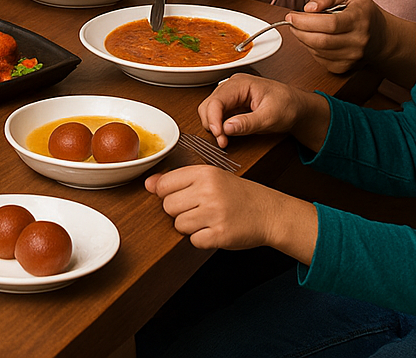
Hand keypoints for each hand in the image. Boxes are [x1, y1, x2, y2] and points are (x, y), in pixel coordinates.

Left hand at [145, 166, 316, 261]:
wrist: (267, 211)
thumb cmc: (235, 193)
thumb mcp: (209, 177)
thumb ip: (176, 179)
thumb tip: (148, 184)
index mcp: (203, 173)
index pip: (164, 185)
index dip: (168, 194)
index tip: (182, 196)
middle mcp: (208, 191)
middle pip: (168, 207)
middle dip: (179, 211)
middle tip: (198, 209)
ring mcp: (214, 213)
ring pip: (179, 225)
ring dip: (190, 226)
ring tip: (207, 219)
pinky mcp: (220, 235)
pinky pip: (194, 241)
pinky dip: (202, 239)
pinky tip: (214, 230)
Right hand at [199, 73, 329, 151]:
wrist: (297, 106)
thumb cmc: (288, 105)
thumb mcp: (270, 117)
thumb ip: (248, 123)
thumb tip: (227, 128)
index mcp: (240, 84)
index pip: (216, 100)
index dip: (213, 119)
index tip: (219, 136)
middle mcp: (231, 86)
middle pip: (208, 105)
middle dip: (212, 124)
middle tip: (222, 141)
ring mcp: (230, 95)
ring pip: (210, 110)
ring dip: (214, 125)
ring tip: (225, 139)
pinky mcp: (232, 104)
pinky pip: (218, 114)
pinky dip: (219, 126)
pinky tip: (227, 134)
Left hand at [288, 0, 384, 74]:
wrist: (383, 38)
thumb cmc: (364, 15)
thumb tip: (308, 7)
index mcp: (359, 20)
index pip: (329, 24)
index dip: (305, 21)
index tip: (291, 16)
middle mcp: (358, 41)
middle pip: (321, 41)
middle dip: (299, 31)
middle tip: (291, 22)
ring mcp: (353, 57)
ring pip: (318, 51)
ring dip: (303, 39)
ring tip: (302, 28)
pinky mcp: (346, 67)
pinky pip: (321, 60)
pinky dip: (312, 50)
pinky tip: (315, 39)